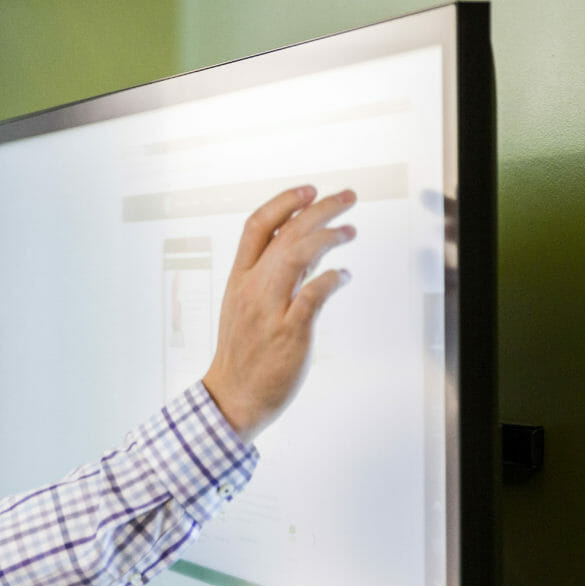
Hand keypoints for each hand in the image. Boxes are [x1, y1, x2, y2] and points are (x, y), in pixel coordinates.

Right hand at [201, 186, 356, 442]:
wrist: (233, 396)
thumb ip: (275, 276)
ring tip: (351, 231)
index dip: (285, 202)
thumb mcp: (246, 306)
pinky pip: (314, 295)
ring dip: (329, 236)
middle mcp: (252, 288)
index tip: (310, 189)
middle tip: (348, 196)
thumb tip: (310, 248)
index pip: (257, 226)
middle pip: (286, 233)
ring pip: (298, 255)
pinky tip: (344, 275)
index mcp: (239, 279)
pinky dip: (332, 278)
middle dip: (320, 208)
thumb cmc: (244, 353)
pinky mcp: (289, 332)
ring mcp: (270, 309)